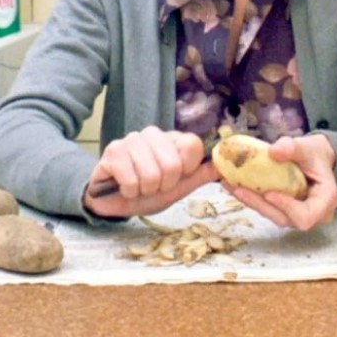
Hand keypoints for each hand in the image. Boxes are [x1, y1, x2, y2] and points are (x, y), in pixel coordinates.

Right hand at [83, 126, 217, 217]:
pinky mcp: (113, 150)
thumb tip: (223, 167)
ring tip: (139, 187)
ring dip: (145, 190)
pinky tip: (124, 187)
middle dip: (163, 185)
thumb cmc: (148, 192)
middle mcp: (154, 134)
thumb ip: (200, 175)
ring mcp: (132, 139)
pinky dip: (129, 191)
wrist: (114, 202)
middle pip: (173, 164)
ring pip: (151, 173)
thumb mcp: (178, 188)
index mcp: (172, 140)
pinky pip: (131, 179)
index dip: (186, 170)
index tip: (174, 179)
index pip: (193, 145)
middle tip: (153, 186)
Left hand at [222, 133, 336, 230]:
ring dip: (251, 202)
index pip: (306, 216)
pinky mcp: (283, 211)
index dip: (287, 208)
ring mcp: (296, 215)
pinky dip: (251, 198)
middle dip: (260, 204)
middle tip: (239, 189)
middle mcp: (312, 214)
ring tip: (231, 185)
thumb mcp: (307, 147)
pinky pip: (266, 208)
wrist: (315, 158)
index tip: (269, 193)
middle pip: (284, 218)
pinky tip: (233, 185)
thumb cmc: (314, 154)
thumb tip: (273, 151)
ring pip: (272, 215)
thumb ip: (293, 147)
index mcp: (325, 201)